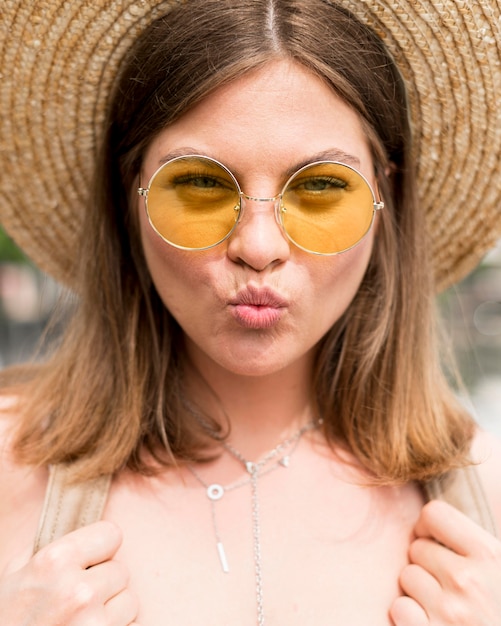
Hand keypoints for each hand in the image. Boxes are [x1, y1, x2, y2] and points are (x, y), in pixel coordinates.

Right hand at [0, 520, 138, 624]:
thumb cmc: (6, 618)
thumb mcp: (14, 574)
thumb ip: (50, 549)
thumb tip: (82, 534)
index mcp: (55, 562)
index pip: (112, 534)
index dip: (101, 548)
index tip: (90, 560)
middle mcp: (78, 591)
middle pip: (121, 570)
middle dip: (104, 582)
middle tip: (78, 598)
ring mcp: (94, 623)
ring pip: (130, 601)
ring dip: (111, 609)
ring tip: (81, 618)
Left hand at [390, 500, 500, 624]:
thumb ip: (477, 548)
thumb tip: (437, 520)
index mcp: (491, 556)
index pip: (435, 513)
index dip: (430, 526)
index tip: (436, 540)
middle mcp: (467, 580)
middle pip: (417, 548)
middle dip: (428, 563)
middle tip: (449, 584)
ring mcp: (448, 612)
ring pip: (407, 576)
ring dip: (420, 590)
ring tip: (445, 605)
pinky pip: (400, 608)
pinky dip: (409, 615)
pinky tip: (431, 623)